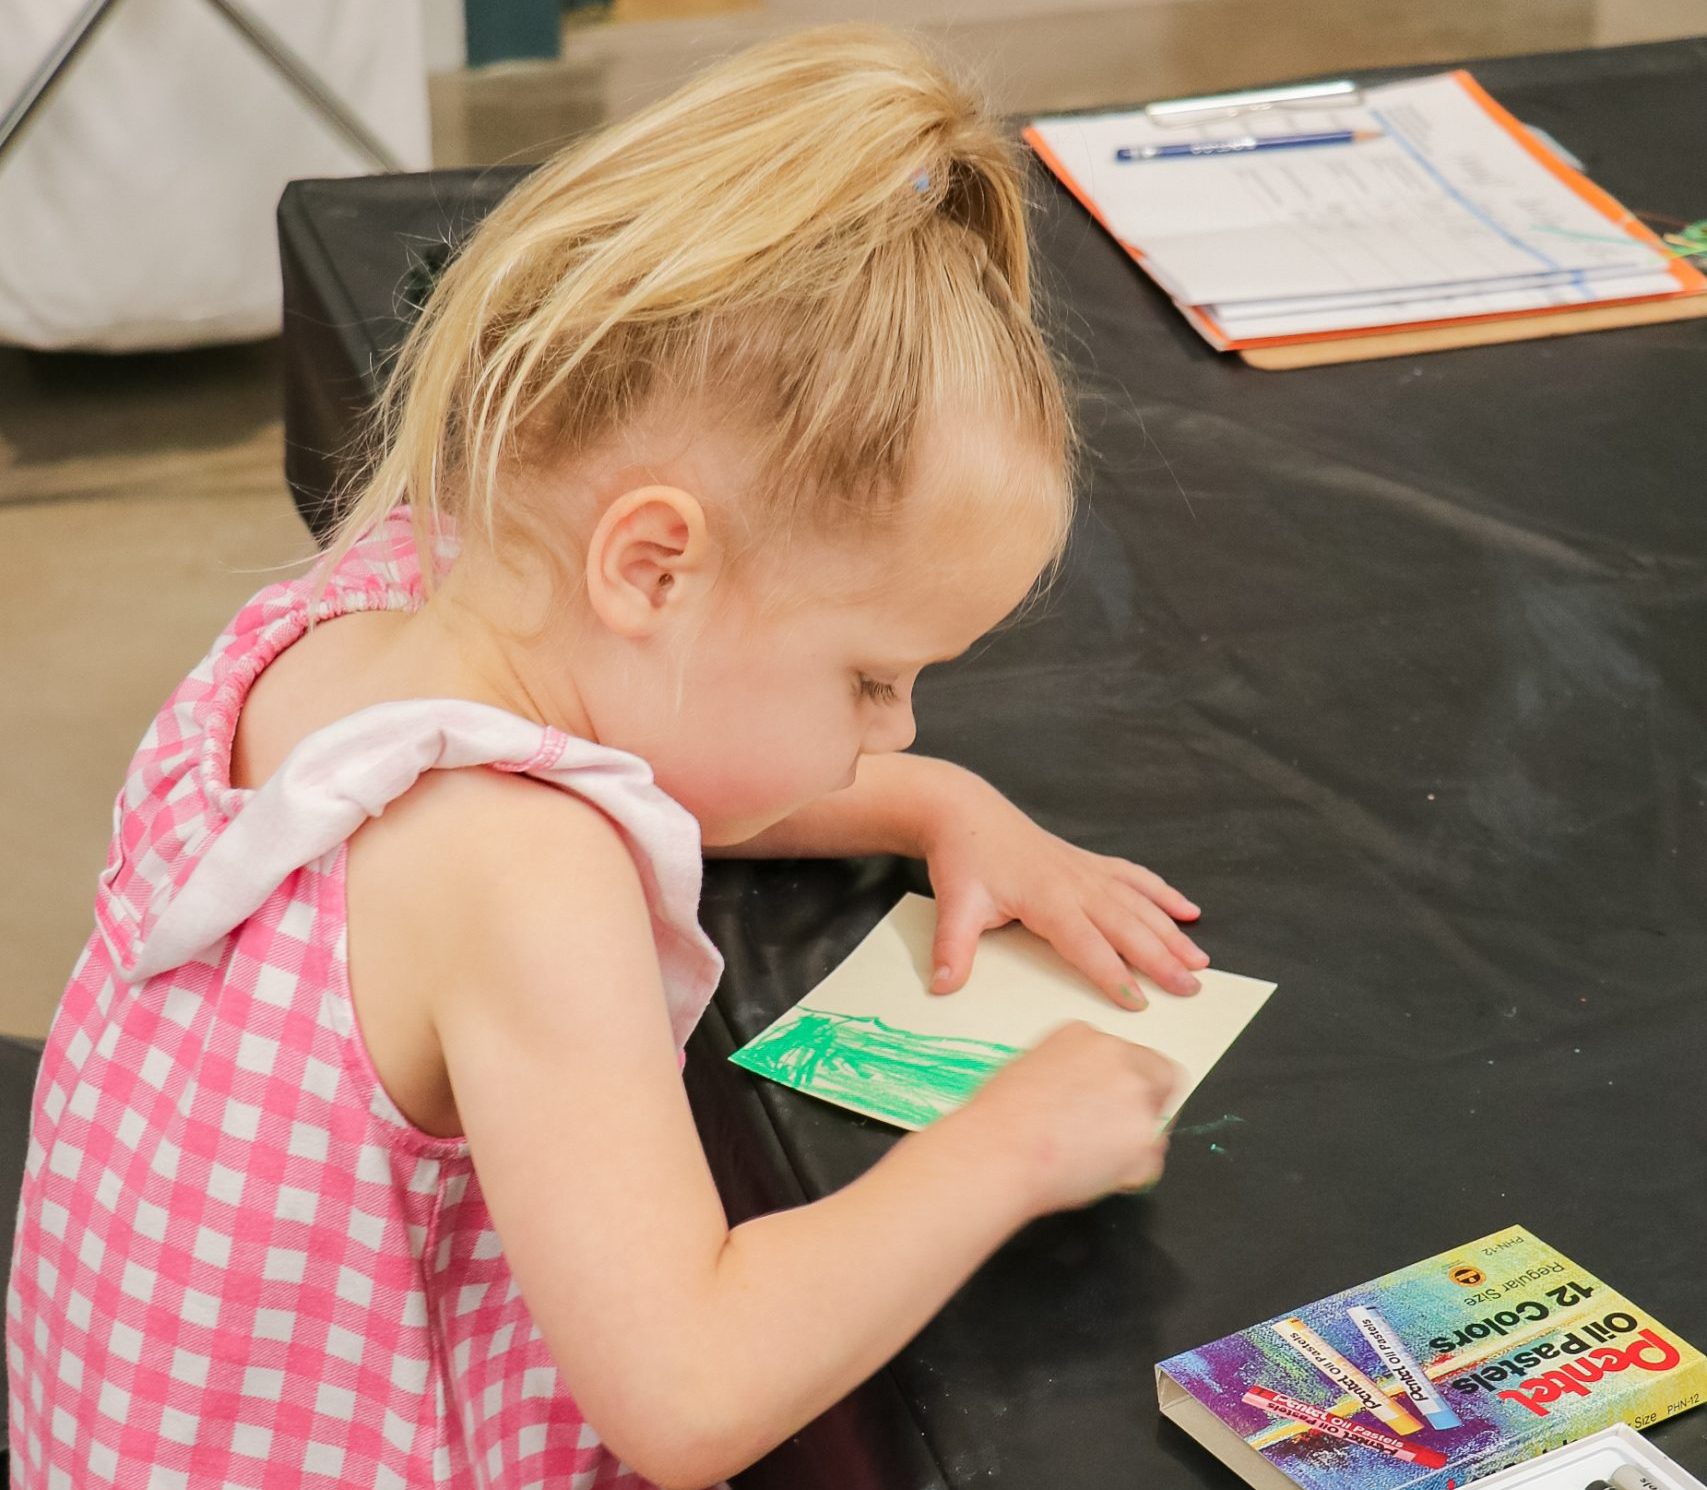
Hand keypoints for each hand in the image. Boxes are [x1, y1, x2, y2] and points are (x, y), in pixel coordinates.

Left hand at [921, 773, 1208, 1009]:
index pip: (1087, 944)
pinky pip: (1134, 879)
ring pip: (1139, 904)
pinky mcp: (1088, 862)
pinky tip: (1187, 910)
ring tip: (1199, 960)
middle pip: (1127, 926)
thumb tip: (942, 986)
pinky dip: (1163, 894)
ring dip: (1172, 932)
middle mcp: (1075, 884)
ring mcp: (1086, 871)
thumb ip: (953, 948)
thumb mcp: (954, 904)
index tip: (1137, 1002)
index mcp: (1047, 898)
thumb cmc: (963, 857)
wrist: (963, 811)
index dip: (1113, 974)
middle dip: (1161, 959)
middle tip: (1190, 988)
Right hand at [948, 1022, 1177, 1213]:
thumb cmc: (998, 1119)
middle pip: (1160, 1078)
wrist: (998, 1149)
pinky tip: (1093, 1175)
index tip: (1118, 1105)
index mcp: (1084, 1037)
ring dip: (1134, 1144)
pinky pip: (1150, 1162)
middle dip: (1147, 1108)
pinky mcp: (1144, 1136)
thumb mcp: (1032, 1071)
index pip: (1131, 1055)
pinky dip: (1130, 1175)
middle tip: (1118, 1137)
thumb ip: (1073, 1076)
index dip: (1130, 1084)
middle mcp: (1116, 1056)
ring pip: (1156, 1124)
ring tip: (1090, 1161)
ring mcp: (1135, 1095)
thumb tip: (1088, 1099)